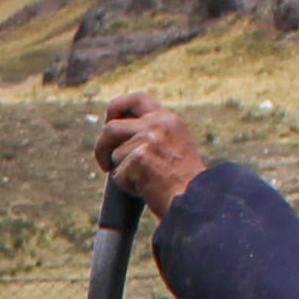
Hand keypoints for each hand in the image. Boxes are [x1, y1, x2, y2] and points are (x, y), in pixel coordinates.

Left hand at [92, 92, 208, 212]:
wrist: (197, 199)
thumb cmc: (184, 180)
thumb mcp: (175, 144)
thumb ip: (153, 133)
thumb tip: (117, 134)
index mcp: (168, 118)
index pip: (135, 99)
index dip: (115, 109)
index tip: (108, 123)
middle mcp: (158, 124)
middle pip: (111, 127)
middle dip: (102, 147)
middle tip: (105, 164)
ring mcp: (149, 139)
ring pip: (116, 155)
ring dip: (123, 172)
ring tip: (145, 182)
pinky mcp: (140, 158)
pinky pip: (118, 174)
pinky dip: (128, 186)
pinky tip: (147, 190)